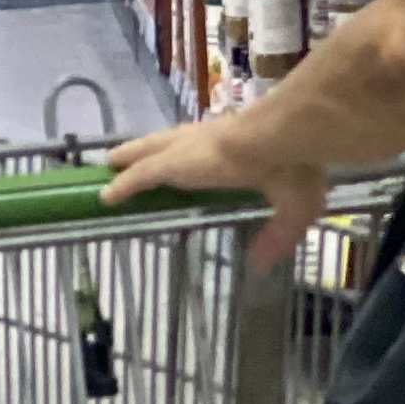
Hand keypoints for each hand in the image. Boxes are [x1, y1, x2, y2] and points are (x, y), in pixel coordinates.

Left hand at [102, 114, 333, 268]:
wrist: (280, 138)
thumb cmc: (294, 164)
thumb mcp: (297, 204)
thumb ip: (278, 234)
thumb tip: (261, 264)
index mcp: (240, 146)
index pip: (210, 145)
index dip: (196, 150)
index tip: (184, 157)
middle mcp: (209, 140)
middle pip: (170, 142)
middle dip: (152, 147)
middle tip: (132, 155)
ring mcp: (188, 151)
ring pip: (149, 155)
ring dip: (131, 159)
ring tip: (112, 164)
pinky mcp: (172, 164)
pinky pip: (139, 177)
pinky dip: (123, 187)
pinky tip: (107, 196)